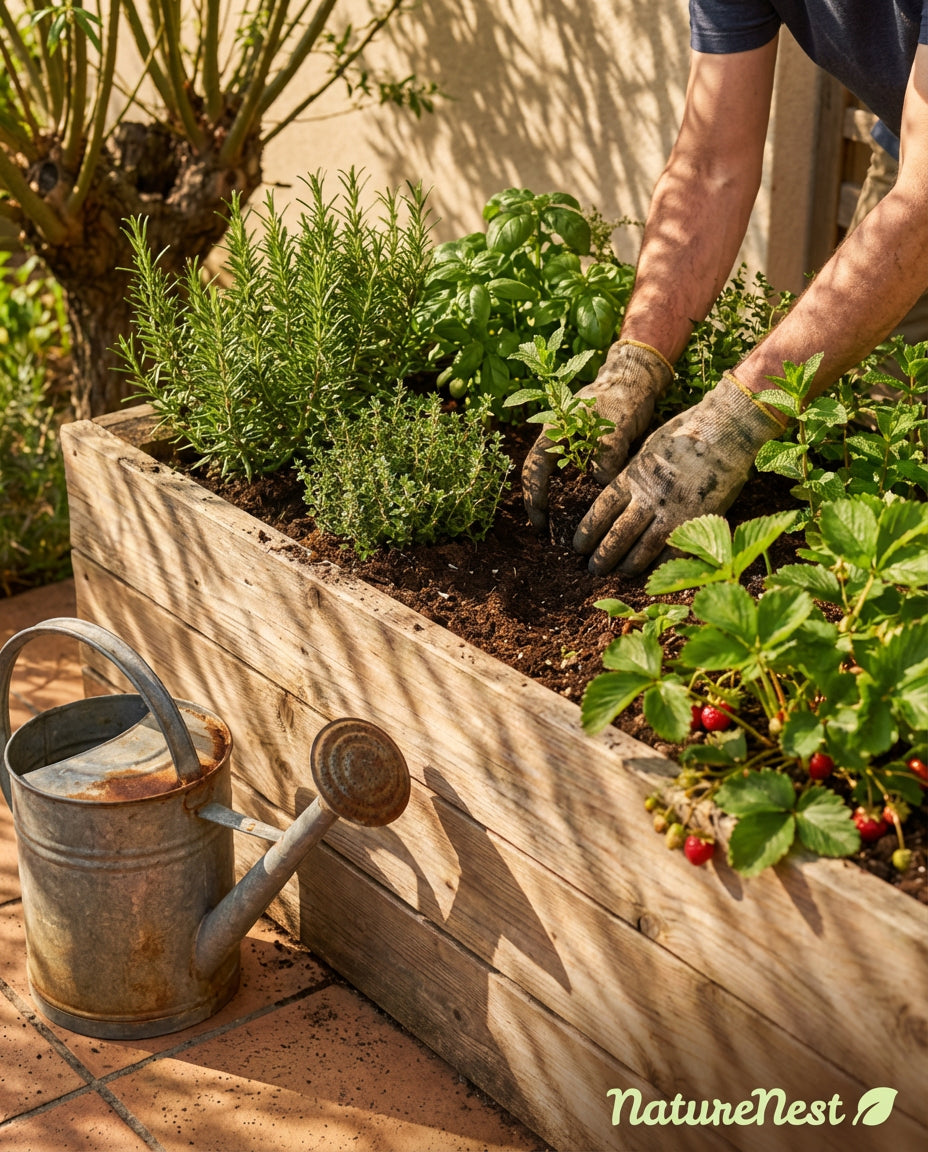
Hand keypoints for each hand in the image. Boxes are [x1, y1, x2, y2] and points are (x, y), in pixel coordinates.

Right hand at [521, 340, 672, 528]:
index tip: (541, 521)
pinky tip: (586, 510)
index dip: (534, 497)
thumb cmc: (621, 397)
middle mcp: (559, 441)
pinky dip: (577, 494)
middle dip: (542, 505)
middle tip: (549, 532)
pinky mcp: (590, 451)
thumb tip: (600, 486)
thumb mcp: (614, 427)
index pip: (534, 470)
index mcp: (554, 432)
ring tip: (566, 527)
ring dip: (559, 502)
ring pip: (559, 479)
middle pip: (541, 478)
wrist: (637, 379)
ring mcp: (573, 446)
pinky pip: (578, 477)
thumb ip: (606, 455)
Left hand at [573, 374, 784, 574]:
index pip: (601, 511)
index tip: (578, 546)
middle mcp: (649, 498)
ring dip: (627, 565)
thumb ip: (633, 475)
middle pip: (617, 536)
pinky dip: (660, 564)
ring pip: (643, 549)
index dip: (588, 532)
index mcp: (633, 478)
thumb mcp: (648, 450)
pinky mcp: (696, 520)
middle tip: (594, 569)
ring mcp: (673, 512)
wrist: (725, 430)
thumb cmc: (685, 433)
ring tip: (619, 573)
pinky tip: (651, 573)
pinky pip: (673, 550)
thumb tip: (618, 497)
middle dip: (603, 556)